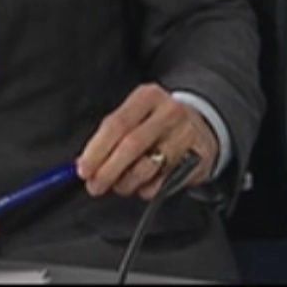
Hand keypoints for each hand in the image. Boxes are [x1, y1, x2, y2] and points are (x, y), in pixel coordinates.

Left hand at [75, 83, 219, 200]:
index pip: (116, 123)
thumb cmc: (158, 123)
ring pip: (148, 166)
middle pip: (131, 145)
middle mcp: (170, 111)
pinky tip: (145, 184)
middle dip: (108, 171)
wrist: (202, 124)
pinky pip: (165, 182)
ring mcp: (187, 133)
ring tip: (121, 185)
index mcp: (148, 96)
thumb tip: (85, 163)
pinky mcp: (200, 156)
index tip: (83, 169)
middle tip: (96, 185)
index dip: (96, 150)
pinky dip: (147, 189)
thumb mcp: (136, 116)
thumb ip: (110, 136)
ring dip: (126, 183)